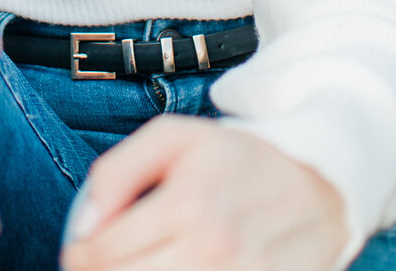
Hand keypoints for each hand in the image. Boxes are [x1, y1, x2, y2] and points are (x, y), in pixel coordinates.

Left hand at [61, 117, 345, 270]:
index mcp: (188, 206)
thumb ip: (117, 171)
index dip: (77, 253)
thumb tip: (84, 224)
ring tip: (123, 270)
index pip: (103, 252)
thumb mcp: (174, 138)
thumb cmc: (237, 160)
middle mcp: (212, 253)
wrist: (317, 188)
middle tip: (92, 265)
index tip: (78, 248)